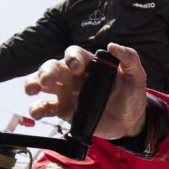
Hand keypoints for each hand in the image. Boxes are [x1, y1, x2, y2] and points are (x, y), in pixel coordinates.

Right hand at [24, 42, 148, 139]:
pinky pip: (46, 107)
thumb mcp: (137, 76)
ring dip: (33, 83)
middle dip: (47, 71)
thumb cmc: (132, 95)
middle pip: (53, 67)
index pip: (74, 54)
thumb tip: (113, 46)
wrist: (130, 122)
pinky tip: (36, 111)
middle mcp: (74, 76)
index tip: (76, 68)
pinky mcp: (64, 110)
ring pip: (43, 83)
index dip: (72, 58)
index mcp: (90, 64)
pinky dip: (37, 108)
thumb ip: (129, 59)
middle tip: (47, 81)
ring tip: (32, 90)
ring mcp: (67, 93)